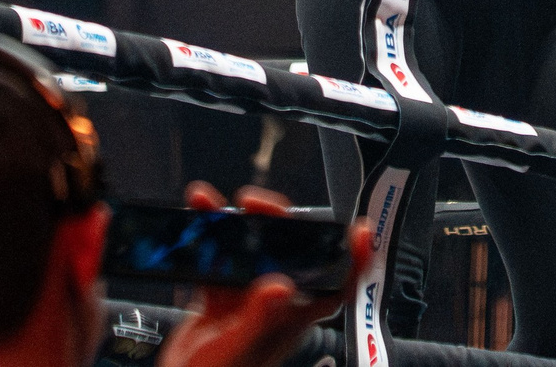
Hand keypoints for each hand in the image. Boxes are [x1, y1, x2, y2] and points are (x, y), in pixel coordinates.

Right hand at [155, 182, 365, 366]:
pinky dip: (207, 242)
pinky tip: (196, 225)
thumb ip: (259, 319)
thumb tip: (281, 287)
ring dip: (235, 227)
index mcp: (291, 320)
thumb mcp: (238, 350)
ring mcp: (247, 301)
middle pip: (289, 255)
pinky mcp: (222, 300)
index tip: (359, 230)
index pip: (334, 287)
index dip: (352, 261)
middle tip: (253, 204)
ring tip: (216, 206)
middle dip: (275, 222)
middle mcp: (275, 306)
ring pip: (251, 253)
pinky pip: (218, 263)